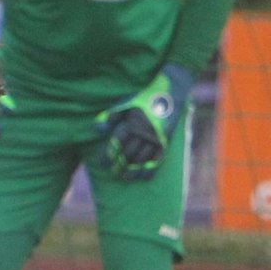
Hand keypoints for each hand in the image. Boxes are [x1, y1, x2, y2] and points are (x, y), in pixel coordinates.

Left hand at [94, 63, 193, 181]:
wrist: (172, 92)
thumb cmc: (145, 98)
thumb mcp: (127, 103)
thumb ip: (112, 115)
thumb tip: (98, 128)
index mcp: (132, 123)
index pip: (117, 143)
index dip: (108, 155)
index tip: (102, 164)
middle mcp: (144, 133)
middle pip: (129, 154)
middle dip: (119, 165)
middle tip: (112, 171)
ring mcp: (156, 139)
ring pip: (142, 159)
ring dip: (132, 170)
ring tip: (124, 177)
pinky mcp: (166, 142)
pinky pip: (158, 159)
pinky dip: (150, 169)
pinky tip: (143, 177)